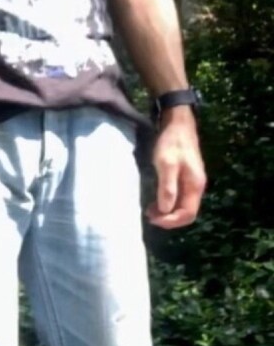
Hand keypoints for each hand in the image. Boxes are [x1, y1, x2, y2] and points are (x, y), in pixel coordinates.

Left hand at [146, 112, 206, 228]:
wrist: (178, 124)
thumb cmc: (171, 143)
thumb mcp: (166, 165)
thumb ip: (167, 188)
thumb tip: (165, 210)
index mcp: (195, 186)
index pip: (187, 214)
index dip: (171, 221)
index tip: (153, 219)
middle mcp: (197, 187)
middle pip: (186, 212)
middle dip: (168, 218)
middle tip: (149, 215)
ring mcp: (192, 182)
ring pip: (182, 205)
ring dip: (167, 211)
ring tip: (149, 209)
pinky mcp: (186, 177)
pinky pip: (179, 197)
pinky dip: (168, 202)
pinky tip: (155, 200)